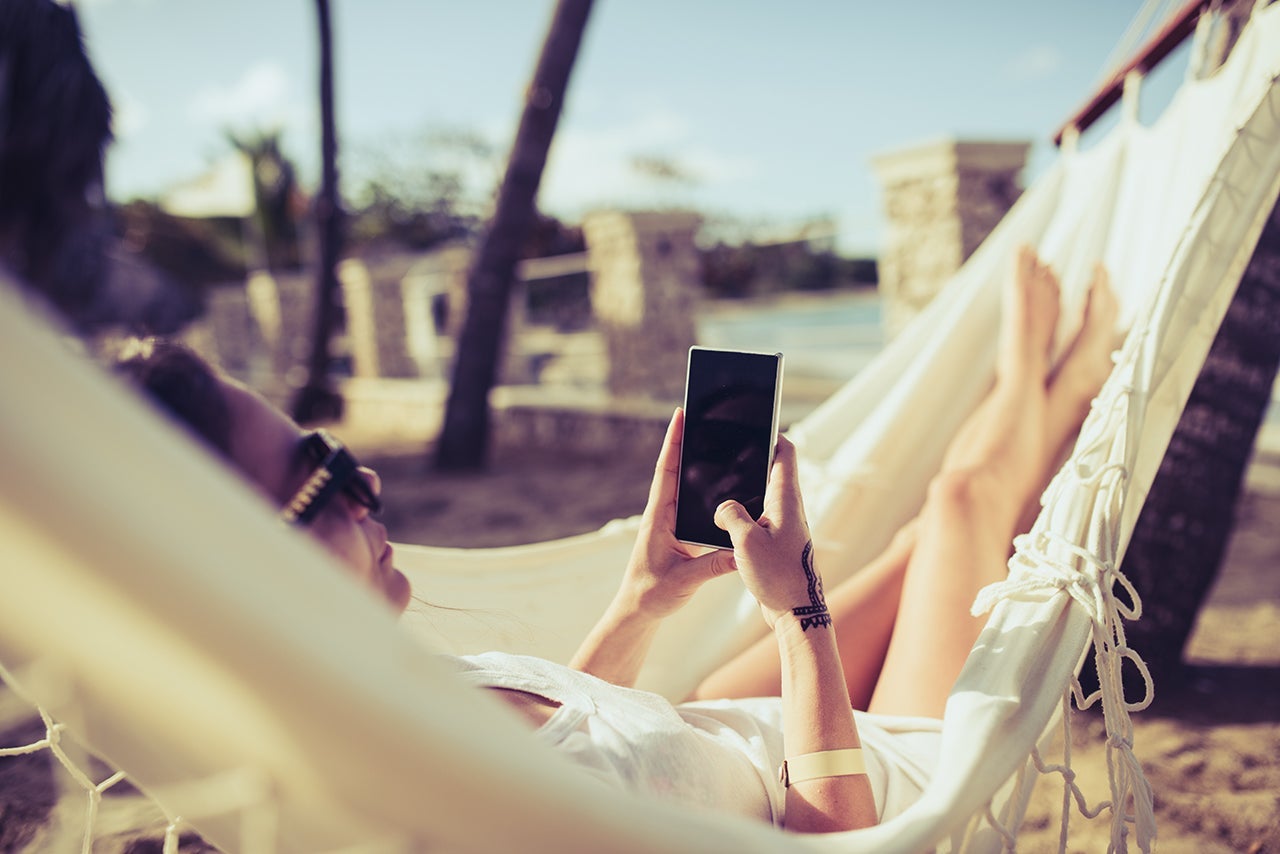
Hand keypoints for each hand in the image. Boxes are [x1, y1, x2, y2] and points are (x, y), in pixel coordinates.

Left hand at [620, 408, 737, 619]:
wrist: (637, 610)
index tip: (680, 415)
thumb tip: (742, 551)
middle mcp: (662, 514)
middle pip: (676, 470)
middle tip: (703, 414)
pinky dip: (704, 488)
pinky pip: (692, 503)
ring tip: (714, 438)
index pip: (666, 472)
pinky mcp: (678, 532)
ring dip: (696, 462)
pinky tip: (721, 481)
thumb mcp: (684, 581)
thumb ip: (713, 566)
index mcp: (658, 518)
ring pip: (684, 485)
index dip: (673, 443)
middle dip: (687, 441)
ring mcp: (670, 522)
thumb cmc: (652, 595)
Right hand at [713, 436, 822, 628]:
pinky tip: (725, 518)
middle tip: (728, 448)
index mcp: (786, 500)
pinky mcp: (777, 542)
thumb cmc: (778, 576)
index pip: (785, 453)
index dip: (771, 433)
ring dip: (745, 487)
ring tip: (720, 481)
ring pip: (763, 495)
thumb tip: (723, 507)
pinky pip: (759, 516)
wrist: (796, 612)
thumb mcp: (746, 541)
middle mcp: (789, 508)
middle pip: (773, 470)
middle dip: (752, 457)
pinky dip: (743, 511)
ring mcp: (784, 525)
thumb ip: (730, 515)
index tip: (753, 422)